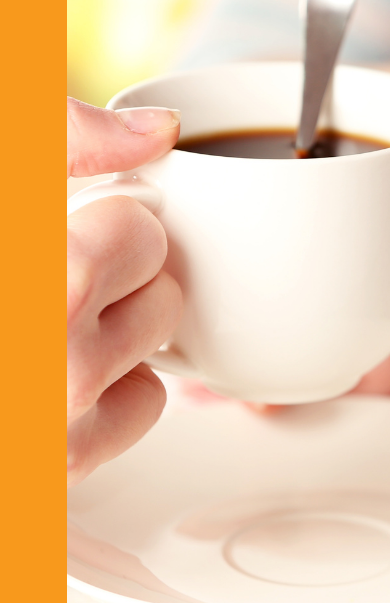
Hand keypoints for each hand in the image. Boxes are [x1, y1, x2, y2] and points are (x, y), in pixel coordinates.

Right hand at [67, 98, 182, 485]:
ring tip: (46, 321)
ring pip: (158, 343)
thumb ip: (59, 134)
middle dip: (119, 269)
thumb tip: (159, 131)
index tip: (65, 227)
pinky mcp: (55, 472)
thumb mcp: (0, 165)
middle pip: (160, 287)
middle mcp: (49, 365)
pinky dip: (115, 385)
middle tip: (51, 276)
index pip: (140, 234)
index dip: (104, 218)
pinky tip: (52, 370)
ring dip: (120, 325)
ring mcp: (49, 430)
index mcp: (42, 283)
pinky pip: (145, 405)